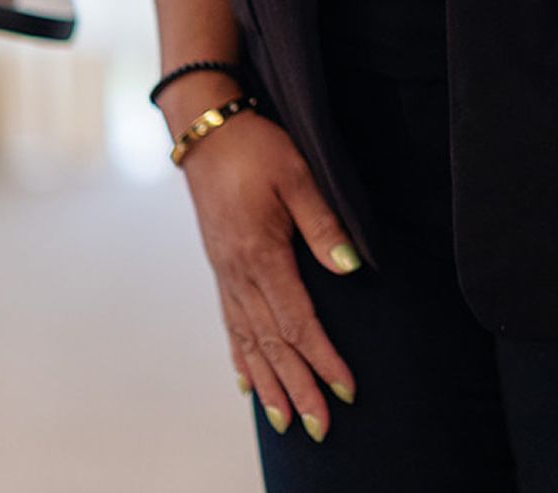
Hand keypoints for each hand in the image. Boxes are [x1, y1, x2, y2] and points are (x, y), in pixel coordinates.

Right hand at [179, 108, 359, 441]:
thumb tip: (350, 268)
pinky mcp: (221, 267)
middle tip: (322, 426)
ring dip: (270, 383)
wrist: (207, 130)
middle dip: (298, 388)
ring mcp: (225, 274)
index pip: (297, 322)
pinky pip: (231, 324)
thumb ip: (322, 224)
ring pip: (249, 342)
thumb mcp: (297, 175)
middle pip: (272, 345)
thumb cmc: (257, 147)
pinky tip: (247, 381)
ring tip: (288, 419)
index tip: (346, 387)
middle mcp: (238, 275)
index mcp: (260, 255)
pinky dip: (241, 357)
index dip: (322, 358)